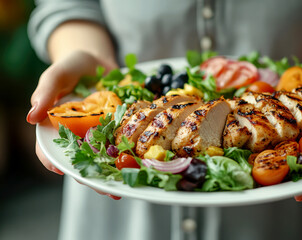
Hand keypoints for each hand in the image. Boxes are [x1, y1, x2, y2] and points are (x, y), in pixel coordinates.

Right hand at [27, 51, 120, 199]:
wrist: (100, 60)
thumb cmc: (72, 67)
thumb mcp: (57, 75)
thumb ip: (45, 92)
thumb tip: (31, 117)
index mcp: (57, 127)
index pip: (49, 150)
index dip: (53, 161)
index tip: (61, 169)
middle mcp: (79, 134)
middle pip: (82, 160)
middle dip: (93, 176)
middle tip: (105, 189)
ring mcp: (101, 133)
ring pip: (105, 158)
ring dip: (115, 173)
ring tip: (126, 186)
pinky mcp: (120, 128)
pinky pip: (125, 143)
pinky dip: (133, 154)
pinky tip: (143, 164)